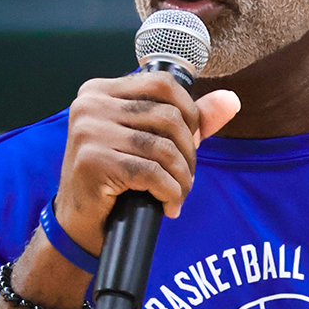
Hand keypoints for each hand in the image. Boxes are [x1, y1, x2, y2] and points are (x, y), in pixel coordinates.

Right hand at [51, 73, 239, 259]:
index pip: (162, 84)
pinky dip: (170, 192)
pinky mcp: (93, 161)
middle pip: (168, 116)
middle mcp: (91, 104)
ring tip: (179, 194)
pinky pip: (151, 173)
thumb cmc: (113, 180)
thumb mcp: (149, 143)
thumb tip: (230, 100)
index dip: (189, 113)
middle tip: (186, 177)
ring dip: (182, 177)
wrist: (78, 224)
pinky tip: (168, 206)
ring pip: (163, 147)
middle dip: (189, 151)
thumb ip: (188, 120)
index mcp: (100, 91)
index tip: (191, 142)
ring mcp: (89, 131)